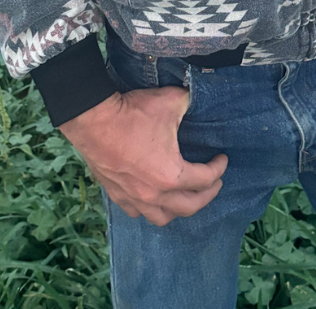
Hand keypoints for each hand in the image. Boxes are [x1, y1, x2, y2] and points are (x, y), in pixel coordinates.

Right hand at [58, 86, 227, 226]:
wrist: (94, 120)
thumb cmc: (133, 113)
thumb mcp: (171, 101)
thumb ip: (188, 102)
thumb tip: (194, 97)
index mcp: (172, 175)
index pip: (205, 179)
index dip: (218, 168)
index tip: (222, 159)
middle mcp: (155, 194)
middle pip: (189, 206)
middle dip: (207, 195)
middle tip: (214, 183)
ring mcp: (134, 198)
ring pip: (162, 217)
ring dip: (178, 209)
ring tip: (185, 196)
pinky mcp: (117, 195)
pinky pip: (137, 213)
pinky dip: (150, 208)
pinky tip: (153, 198)